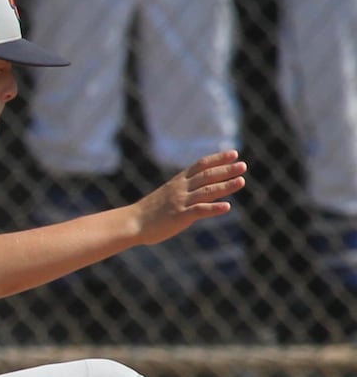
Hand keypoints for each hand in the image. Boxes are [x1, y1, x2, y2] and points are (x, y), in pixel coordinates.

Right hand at [132, 149, 247, 246]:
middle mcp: (180, 189)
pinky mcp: (179, 217)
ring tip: (242, 181)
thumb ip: (183, 191)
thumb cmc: (149, 212)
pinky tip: (227, 207)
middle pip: (207, 176)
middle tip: (243, 165)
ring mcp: (180, 202)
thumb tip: (200, 190)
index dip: (218, 158)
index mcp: (177, 182)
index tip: (233, 153)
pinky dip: (214, 209)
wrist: (132, 223)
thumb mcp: (166, 195)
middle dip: (226, 170)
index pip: (200, 165)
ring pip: (206, 191)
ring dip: (225, 186)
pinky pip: (199, 211)